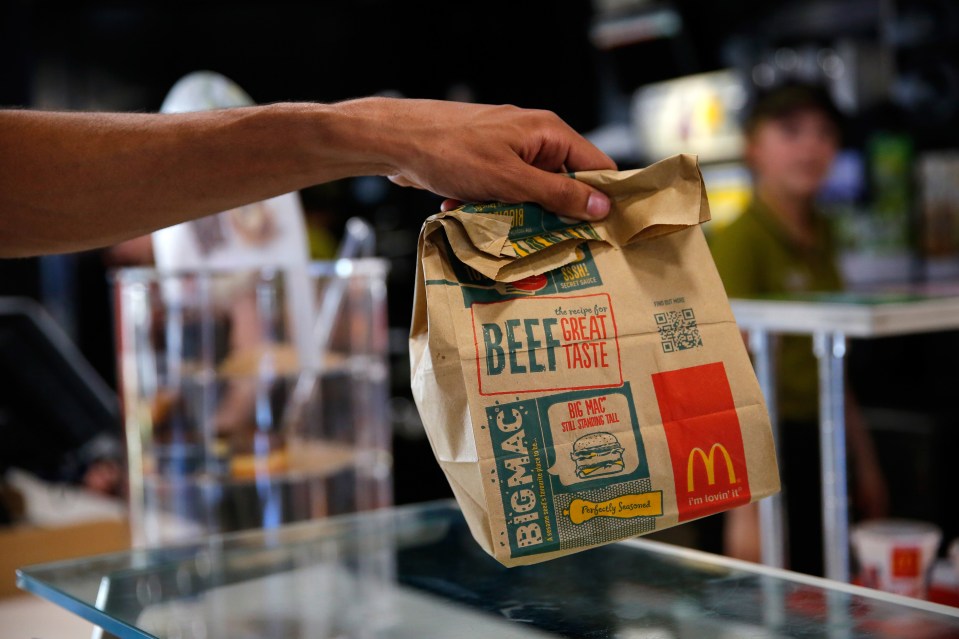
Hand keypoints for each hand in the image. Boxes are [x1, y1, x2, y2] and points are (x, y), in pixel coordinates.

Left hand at [349, 98, 616, 219]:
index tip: (608, 233)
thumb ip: (557, 193)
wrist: (395, 141)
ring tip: (505, 233)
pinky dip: (493, 209)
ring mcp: (507, 152)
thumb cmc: (451, 151)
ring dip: (520, 216)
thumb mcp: (511, 179)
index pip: (596, 166)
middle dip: (557, 215)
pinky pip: (504, 194)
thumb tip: (601, 205)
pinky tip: (470, 215)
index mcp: (548, 133)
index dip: (604, 199)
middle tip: (555, 247)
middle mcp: (533, 140)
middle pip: (564, 184)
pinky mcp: (485, 166)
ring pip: (532, 194)